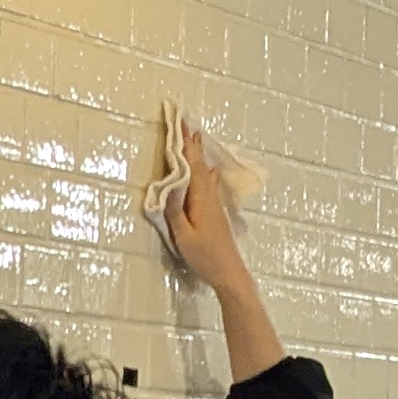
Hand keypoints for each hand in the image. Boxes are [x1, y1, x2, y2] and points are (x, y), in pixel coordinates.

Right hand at [164, 126, 256, 293]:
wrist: (229, 272)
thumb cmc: (205, 256)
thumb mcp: (183, 235)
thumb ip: (175, 211)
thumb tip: (168, 186)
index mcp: (201, 200)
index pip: (192, 167)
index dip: (187, 146)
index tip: (183, 126)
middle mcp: (210, 198)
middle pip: (200, 166)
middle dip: (194, 146)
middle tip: (189, 125)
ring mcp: (215, 205)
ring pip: (206, 174)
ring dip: (200, 157)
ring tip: (198, 141)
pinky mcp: (217, 213)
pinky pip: (209, 184)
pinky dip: (206, 172)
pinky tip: (211, 171)